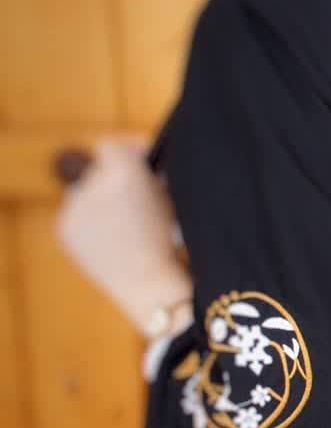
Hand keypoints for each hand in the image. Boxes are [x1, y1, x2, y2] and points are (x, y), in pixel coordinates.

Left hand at [56, 139, 190, 334]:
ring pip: (86, 192)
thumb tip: (135, 160)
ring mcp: (74, 207)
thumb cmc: (169, 239)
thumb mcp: (169, 196)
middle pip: (98, 169)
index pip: (112, 145)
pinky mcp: (65, 228)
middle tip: (138, 197)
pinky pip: (77, 215)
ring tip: (126, 224)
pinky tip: (112, 239)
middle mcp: (93, 183)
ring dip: (102, 199)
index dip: (128, 148)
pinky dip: (92, 221)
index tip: (143, 159)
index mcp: (123, 171)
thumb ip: (148, 172)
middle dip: (116, 178)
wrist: (149, 282)